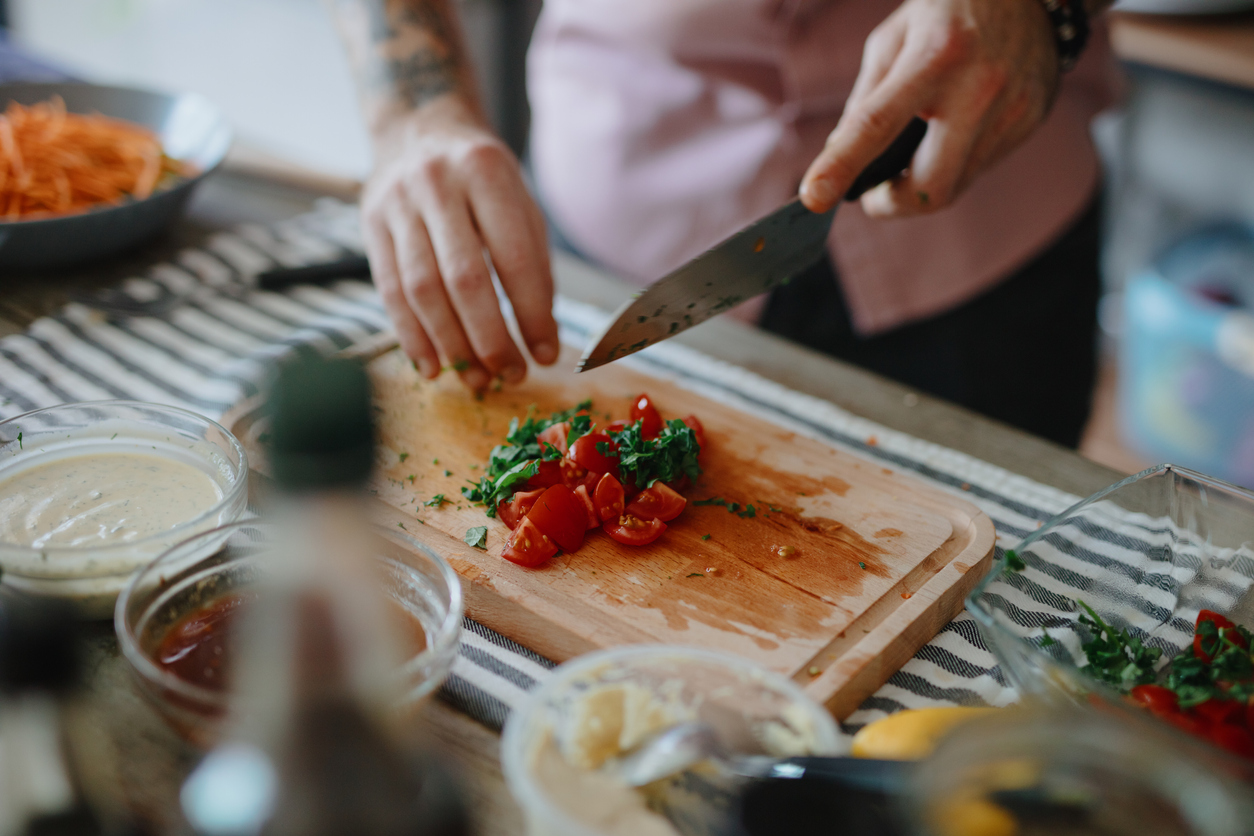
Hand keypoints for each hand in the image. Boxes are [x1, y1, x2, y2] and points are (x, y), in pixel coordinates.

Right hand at [362, 97, 559, 389]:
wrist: (419, 128)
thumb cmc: (483, 178)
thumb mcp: (519, 202)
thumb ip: (532, 262)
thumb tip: (540, 335)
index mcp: (487, 171)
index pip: (514, 256)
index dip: (532, 313)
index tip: (546, 354)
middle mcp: (437, 183)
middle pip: (464, 279)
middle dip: (490, 338)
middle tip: (510, 374)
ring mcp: (397, 203)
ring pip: (422, 290)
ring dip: (451, 345)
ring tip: (476, 379)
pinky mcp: (370, 224)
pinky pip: (389, 291)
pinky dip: (412, 336)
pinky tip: (433, 366)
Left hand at [799, 0, 1058, 217]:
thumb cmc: (948, 10)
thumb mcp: (894, 38)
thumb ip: (865, 99)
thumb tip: (839, 155)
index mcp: (935, 55)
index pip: (878, 123)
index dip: (842, 165)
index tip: (814, 198)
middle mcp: (979, 86)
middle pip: (929, 185)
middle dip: (892, 204)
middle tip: (874, 195)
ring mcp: (1012, 108)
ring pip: (956, 185)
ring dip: (922, 185)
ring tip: (912, 154)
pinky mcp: (1030, 121)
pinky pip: (980, 168)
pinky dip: (953, 165)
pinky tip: (952, 133)